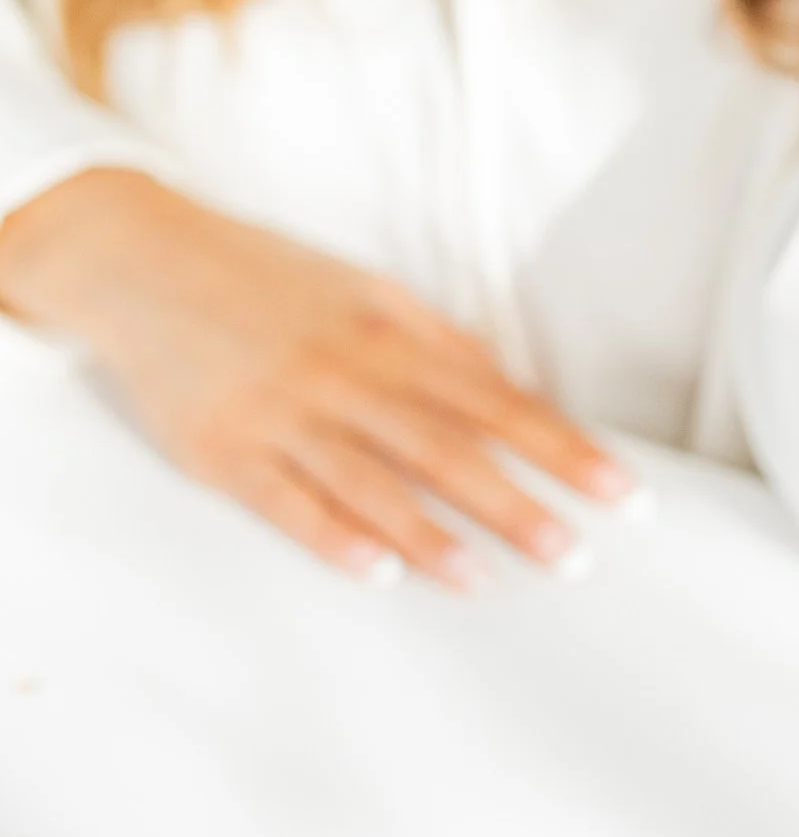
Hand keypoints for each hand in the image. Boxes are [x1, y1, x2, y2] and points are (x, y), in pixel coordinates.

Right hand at [0, 168, 629, 582]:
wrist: (138, 256)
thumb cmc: (266, 281)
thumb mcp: (364, 293)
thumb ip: (438, 346)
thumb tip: (515, 393)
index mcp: (389, 334)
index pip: (498, 402)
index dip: (564, 450)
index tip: (622, 495)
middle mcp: (343, 373)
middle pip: (445, 445)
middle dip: (515, 501)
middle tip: (575, 555)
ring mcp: (281, 412)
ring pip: (370, 480)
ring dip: (433, 534)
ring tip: (489, 580)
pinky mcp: (223, 449)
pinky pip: (285, 501)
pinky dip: (334, 537)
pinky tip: (379, 573)